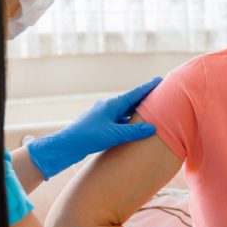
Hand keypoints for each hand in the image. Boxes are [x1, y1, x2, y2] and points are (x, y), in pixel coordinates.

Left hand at [26, 78, 161, 178]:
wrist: (66, 145)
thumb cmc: (88, 137)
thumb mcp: (114, 135)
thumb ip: (134, 131)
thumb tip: (153, 128)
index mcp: (112, 105)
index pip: (135, 94)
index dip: (148, 87)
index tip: (159, 80)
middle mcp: (107, 107)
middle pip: (130, 101)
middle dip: (144, 99)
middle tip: (159, 95)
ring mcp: (103, 115)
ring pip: (124, 111)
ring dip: (136, 111)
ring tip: (149, 112)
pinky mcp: (99, 124)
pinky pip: (118, 120)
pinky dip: (128, 121)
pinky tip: (132, 126)